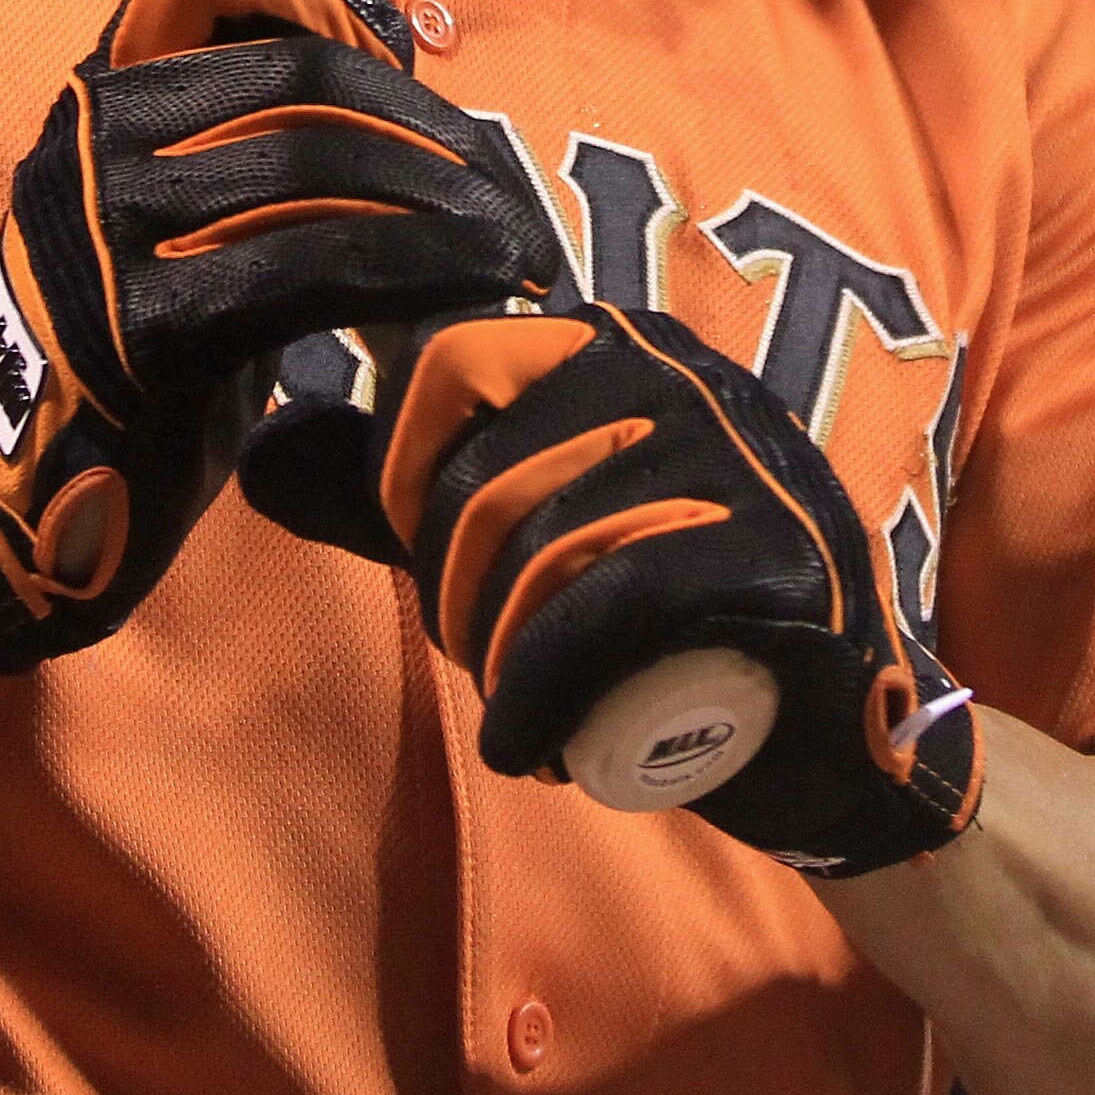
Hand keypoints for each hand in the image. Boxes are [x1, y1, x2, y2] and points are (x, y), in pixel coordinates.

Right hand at [0, 0, 561, 669]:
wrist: (27, 504)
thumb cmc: (132, 360)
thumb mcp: (178, 224)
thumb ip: (252, 145)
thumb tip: (389, 67)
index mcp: (100, 94)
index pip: (251, 10)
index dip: (364, 46)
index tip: (451, 119)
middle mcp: (90, 137)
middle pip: (304, 88)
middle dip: (428, 137)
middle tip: (507, 196)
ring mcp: (104, 225)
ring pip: (313, 171)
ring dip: (438, 206)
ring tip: (511, 248)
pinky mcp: (138, 320)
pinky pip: (305, 266)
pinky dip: (410, 268)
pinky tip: (472, 287)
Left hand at [373, 301, 986, 874]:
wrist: (835, 733)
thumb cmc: (665, 625)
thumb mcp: (530, 539)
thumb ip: (408, 499)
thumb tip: (260, 454)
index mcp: (621, 346)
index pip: (452, 359)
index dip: (402, 470)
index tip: (423, 552)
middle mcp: (684, 378)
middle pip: (485, 482)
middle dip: (452, 599)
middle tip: (487, 665)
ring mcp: (740, 464)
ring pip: (543, 553)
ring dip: (498, 663)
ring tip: (525, 715)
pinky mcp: (776, 559)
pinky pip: (608, 611)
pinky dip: (540, 695)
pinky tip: (527, 748)